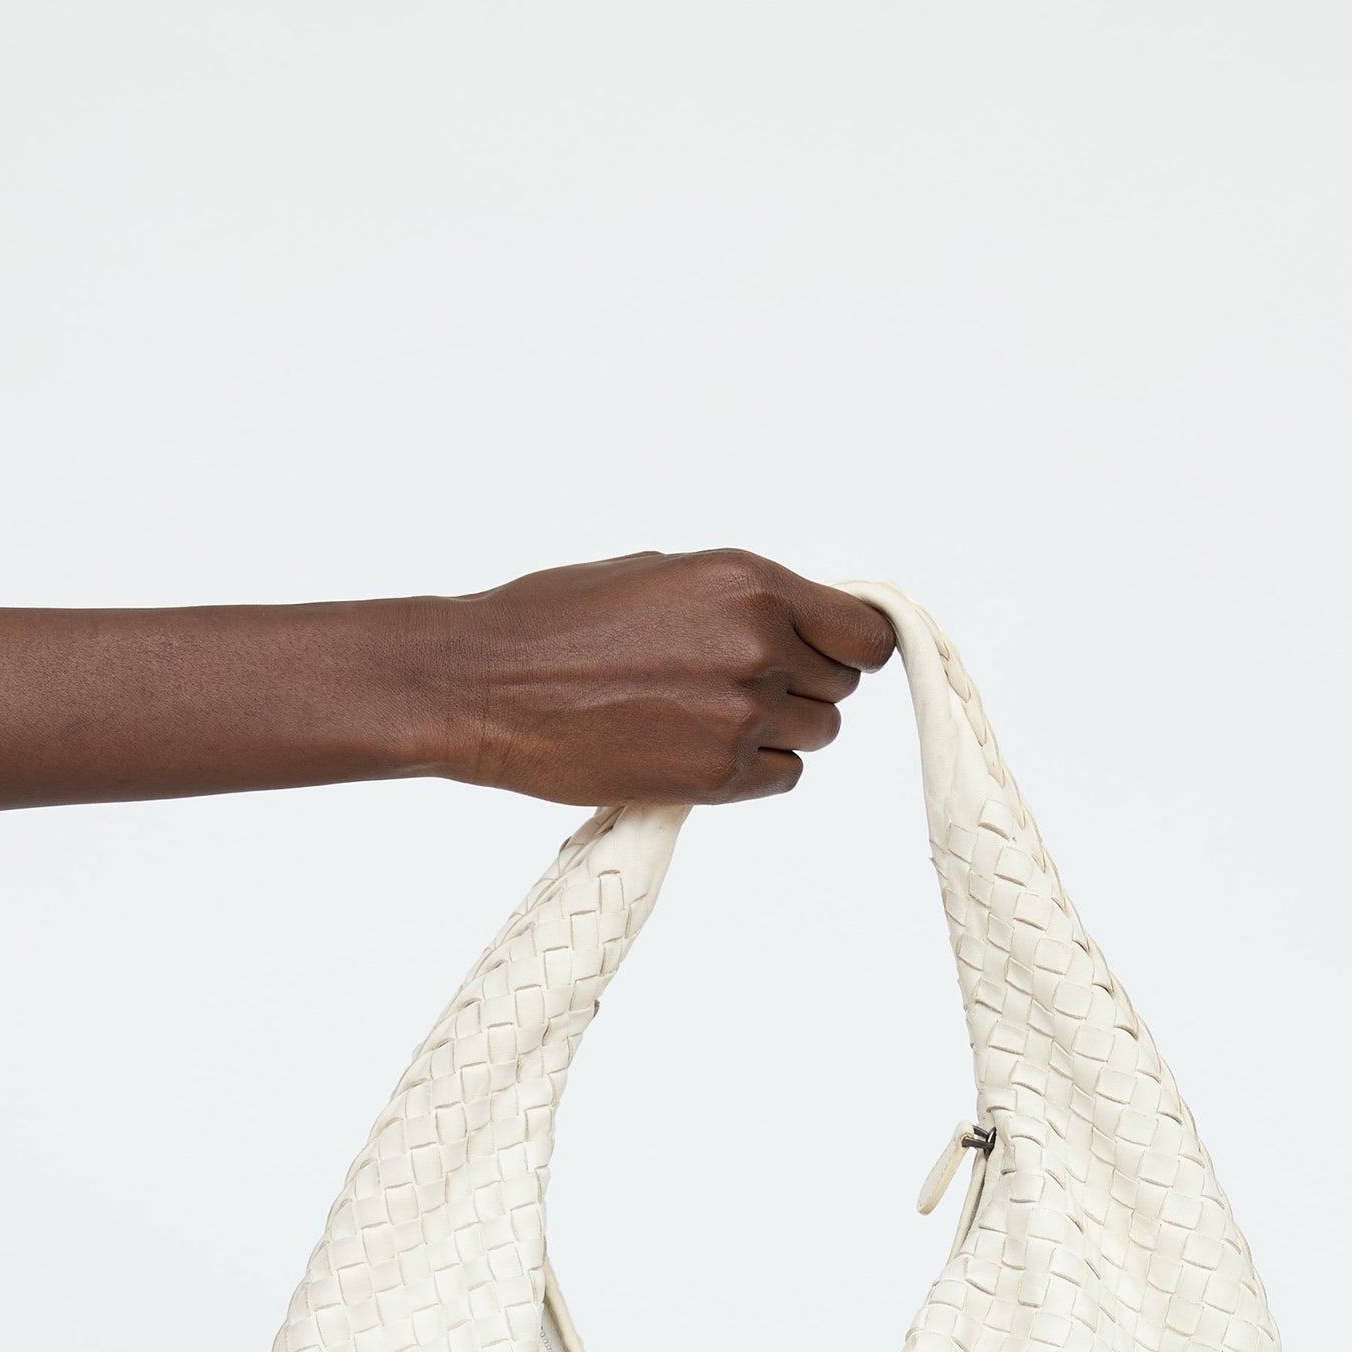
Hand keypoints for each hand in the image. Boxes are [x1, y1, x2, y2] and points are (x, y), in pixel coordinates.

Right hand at [437, 549, 896, 807]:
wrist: (488, 684)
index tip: (831, 655)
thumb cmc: (557, 620)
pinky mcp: (718, 775)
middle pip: (840, 685)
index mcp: (749, 583)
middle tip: (737, 686)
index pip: (864, 629)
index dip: (851, 646)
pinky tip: (696, 749)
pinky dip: (754, 771)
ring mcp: (741, 713)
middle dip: (803, 685)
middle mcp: (759, 644)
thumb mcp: (663, 574)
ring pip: (817, 733)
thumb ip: (741, 599)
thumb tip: (798, 624)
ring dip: (779, 730)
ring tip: (705, 715)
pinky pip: (782, 777)